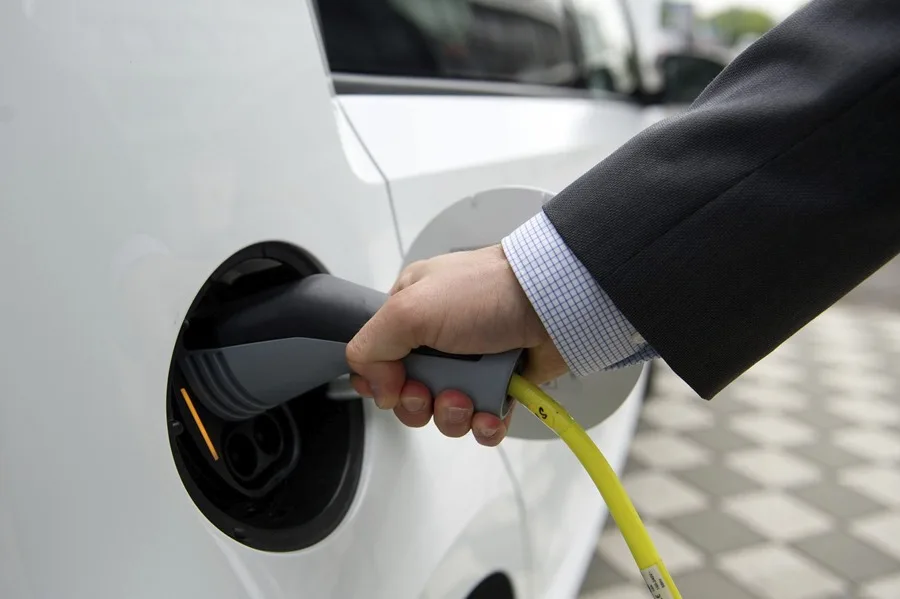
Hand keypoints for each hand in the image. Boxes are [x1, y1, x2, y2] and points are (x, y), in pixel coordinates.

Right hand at [346, 244, 567, 445]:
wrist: (551, 302)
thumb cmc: (483, 294)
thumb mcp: (410, 308)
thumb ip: (372, 346)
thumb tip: (376, 387)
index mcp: (410, 311)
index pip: (377, 357)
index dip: (380, 380)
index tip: (393, 386)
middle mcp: (437, 338)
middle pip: (407, 393)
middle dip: (418, 403)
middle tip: (432, 391)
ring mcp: (471, 363)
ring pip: (443, 413)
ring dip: (452, 416)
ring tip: (468, 400)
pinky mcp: (501, 385)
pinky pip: (481, 422)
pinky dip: (484, 426)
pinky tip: (490, 415)